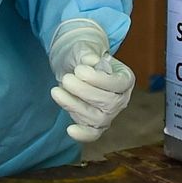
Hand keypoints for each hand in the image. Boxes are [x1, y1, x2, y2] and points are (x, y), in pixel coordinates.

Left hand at [49, 20, 134, 142]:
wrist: (74, 67)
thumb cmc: (82, 57)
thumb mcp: (84, 48)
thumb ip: (87, 53)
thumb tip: (91, 61)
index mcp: (125, 78)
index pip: (118, 84)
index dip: (99, 80)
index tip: (79, 70)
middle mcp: (121, 98)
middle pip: (109, 103)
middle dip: (84, 92)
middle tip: (66, 79)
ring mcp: (109, 114)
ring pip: (97, 119)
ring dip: (75, 106)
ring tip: (56, 91)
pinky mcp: (95, 124)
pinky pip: (93, 134)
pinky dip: (83, 134)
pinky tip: (70, 130)